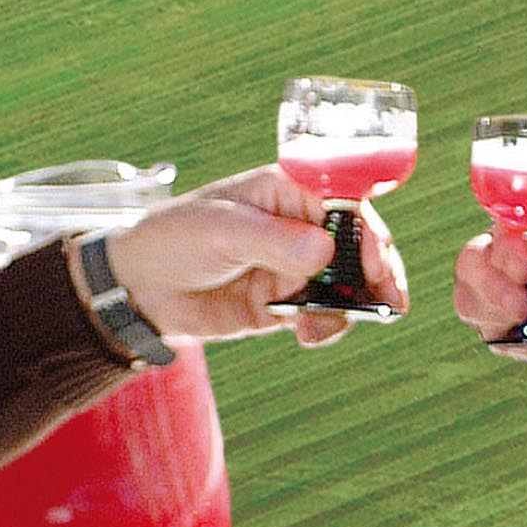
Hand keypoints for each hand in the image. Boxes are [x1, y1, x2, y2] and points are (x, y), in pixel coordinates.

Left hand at [107, 166, 404, 347]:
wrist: (139, 287)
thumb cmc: (175, 237)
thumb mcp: (221, 230)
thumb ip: (272, 241)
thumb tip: (323, 250)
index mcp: (290, 191)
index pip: (347, 205)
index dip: (369, 232)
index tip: (377, 263)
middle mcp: (300, 227)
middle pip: (359, 247)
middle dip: (377, 274)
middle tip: (387, 303)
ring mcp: (295, 267)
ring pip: (348, 285)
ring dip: (353, 306)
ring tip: (333, 324)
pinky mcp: (285, 303)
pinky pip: (322, 314)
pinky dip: (326, 326)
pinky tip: (307, 335)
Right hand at [452, 220, 526, 385]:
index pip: (502, 225)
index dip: (508, 241)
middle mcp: (504, 255)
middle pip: (473, 261)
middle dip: (494, 281)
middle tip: (524, 298)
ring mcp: (496, 292)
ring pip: (468, 297)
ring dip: (493, 307)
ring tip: (524, 313)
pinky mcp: (500, 327)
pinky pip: (486, 328)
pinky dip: (503, 329)